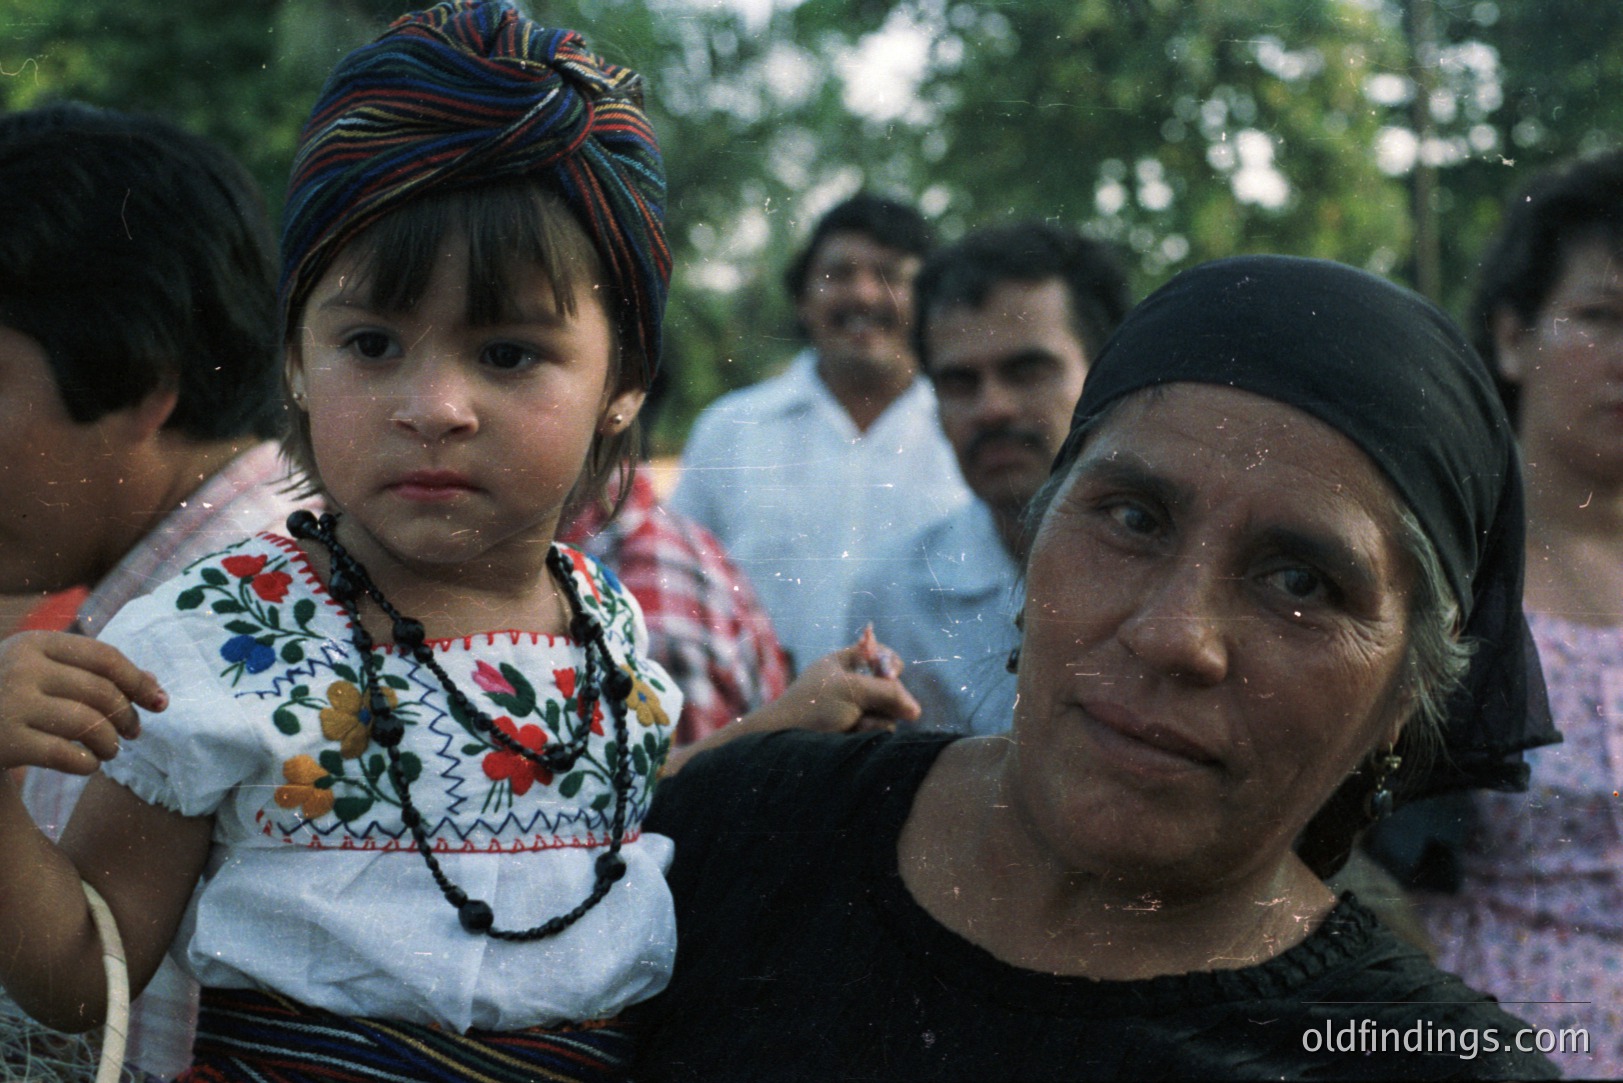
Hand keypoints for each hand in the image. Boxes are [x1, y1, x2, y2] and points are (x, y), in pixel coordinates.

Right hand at [0, 632, 166, 773]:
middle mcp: (20, 667)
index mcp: (33, 643)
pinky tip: (88, 765)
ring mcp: (9, 704)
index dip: (139, 682)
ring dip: (111, 743)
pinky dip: (88, 763)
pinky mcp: (4, 742)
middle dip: (128, 716)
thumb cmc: (3, 697)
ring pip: (89, 724)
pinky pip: (67, 755)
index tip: (160, 703)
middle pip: (102, 692)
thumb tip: (155, 686)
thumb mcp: (36, 670)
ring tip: (111, 751)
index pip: (105, 658)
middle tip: (134, 733)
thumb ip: (88, 672)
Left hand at [658, 634, 920, 776]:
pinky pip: (880, 731)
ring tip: (852, 723)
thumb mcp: (852, 690)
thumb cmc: (811, 707)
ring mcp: (853, 711)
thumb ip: (888, 693)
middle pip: (890, 685)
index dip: (889, 661)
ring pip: (888, 711)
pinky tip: (851, 736)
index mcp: (842, 663)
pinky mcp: (855, 735)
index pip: (878, 654)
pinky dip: (869, 733)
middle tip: (868, 703)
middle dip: (886, 695)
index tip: (890, 670)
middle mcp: (850, 685)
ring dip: (875, 717)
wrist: (783, 743)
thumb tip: (916, 711)